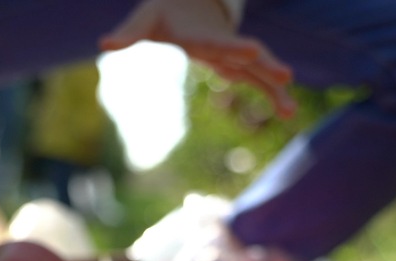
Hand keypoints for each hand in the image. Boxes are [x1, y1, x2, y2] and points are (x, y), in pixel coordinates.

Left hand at [100, 0, 295, 117]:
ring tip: (292, 112)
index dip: (232, 48)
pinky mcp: (238, 64)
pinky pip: (259, 81)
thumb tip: (104, 43)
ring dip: (274, 90)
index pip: (217, 42)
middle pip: (247, 56)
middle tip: (286, 75)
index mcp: (199, 35)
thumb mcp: (145, 19)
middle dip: (266, 66)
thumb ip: (128, 33)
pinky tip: (289, 114)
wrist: (189, 0)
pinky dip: (273, 94)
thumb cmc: (163, 11)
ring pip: (258, 71)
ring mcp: (233, 54)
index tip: (252, 50)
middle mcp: (222, 44)